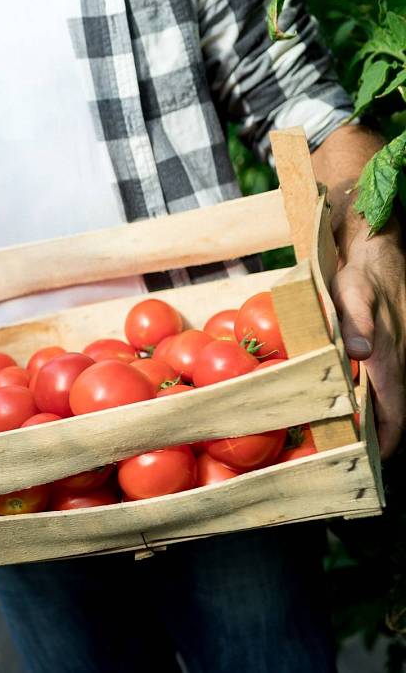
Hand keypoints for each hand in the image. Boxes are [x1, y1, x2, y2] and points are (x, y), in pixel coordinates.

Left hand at [330, 227, 404, 457]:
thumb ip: (354, 324)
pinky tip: (325, 401)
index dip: (386, 443)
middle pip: (384, 413)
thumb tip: (362, 353)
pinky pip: (363, 381)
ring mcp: (380, 356)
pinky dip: (349, 397)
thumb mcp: (354, 297)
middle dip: (367, 439)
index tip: (371, 466)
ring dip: (357, 419)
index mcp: (388, 361)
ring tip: (328, 439)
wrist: (373, 253)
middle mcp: (388, 363)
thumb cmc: (363, 277)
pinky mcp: (371, 347)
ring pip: (373, 398)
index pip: (395, 414)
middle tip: (339, 461)